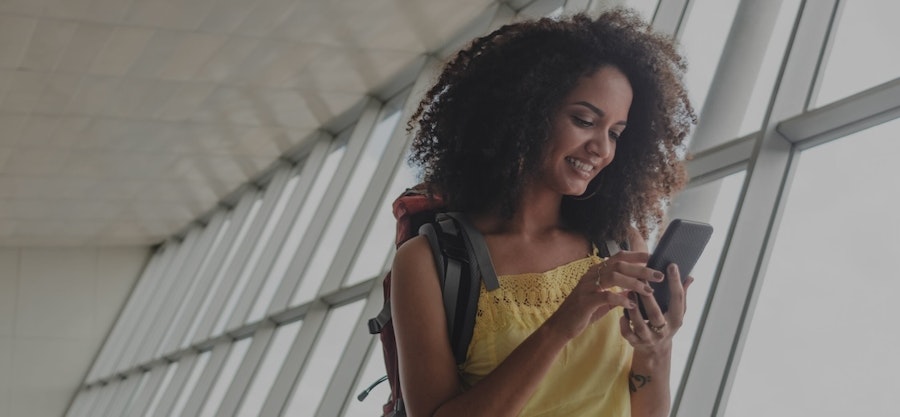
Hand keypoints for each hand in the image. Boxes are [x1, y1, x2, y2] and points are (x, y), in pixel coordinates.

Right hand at [547, 251, 664, 340]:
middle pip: (619, 265)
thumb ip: (617, 294)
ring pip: (613, 277)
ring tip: (648, 291)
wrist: (561, 325)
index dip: (636, 256)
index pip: (618, 257)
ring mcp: (587, 287)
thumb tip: (633, 291)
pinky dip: (620, 299)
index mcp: (596, 272)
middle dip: (641, 269)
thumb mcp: (602, 301)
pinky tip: (631, 305)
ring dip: (633, 283)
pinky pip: (605, 296)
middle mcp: (591, 275)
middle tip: (658, 276)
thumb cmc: (582, 312)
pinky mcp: (585, 301)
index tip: (653, 258)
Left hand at [620, 263, 693, 351]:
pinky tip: (621, 314)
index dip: (676, 282)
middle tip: (641, 278)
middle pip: (655, 314)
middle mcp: (664, 330)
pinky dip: (624, 324)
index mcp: (676, 319)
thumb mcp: (676, 312)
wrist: (656, 351)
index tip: (672, 265)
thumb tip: (690, 277)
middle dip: (648, 298)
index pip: (678, 299)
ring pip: (639, 325)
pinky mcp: (636, 343)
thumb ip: (681, 295)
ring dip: (633, 309)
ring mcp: (649, 338)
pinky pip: (628, 334)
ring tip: (629, 292)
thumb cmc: (667, 324)